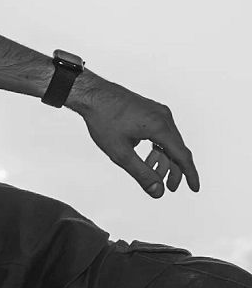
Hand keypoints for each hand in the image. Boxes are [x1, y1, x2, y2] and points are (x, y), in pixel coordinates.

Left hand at [70, 74, 199, 197]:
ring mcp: (158, 112)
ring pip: (168, 141)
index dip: (189, 174)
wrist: (92, 94)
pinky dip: (156, 147)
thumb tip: (158, 192)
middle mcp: (164, 117)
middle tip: (168, 187)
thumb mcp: (120, 153)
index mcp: (160, 127)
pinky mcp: (151, 110)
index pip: (182, 156)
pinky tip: (146, 157)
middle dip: (173, 170)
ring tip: (151, 172)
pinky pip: (161, 132)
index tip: (194, 189)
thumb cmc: (103, 121)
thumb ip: (141, 174)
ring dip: (162, 158)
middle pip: (176, 149)